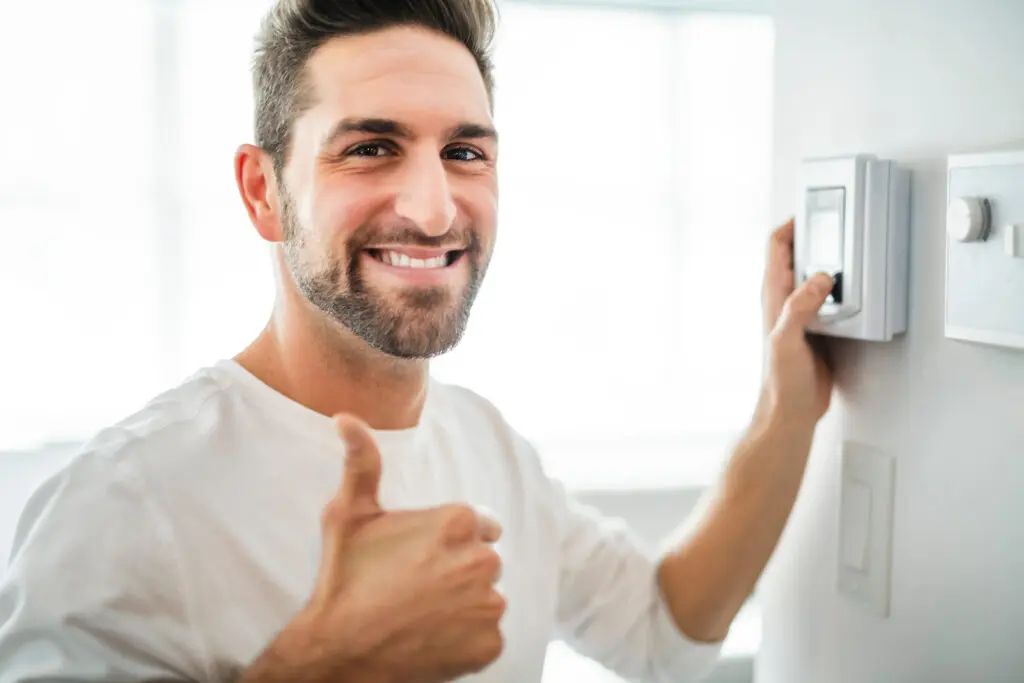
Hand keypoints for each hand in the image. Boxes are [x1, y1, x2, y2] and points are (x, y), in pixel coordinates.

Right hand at [242, 415, 505, 682]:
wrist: (338, 653)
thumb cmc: (344, 580)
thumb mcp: (348, 514)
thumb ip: (362, 462)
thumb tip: (346, 417)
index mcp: (459, 521)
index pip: (480, 524)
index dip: (450, 540)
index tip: (421, 556)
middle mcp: (483, 559)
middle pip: (484, 560)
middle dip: (459, 569)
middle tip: (417, 586)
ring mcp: (489, 604)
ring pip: (486, 597)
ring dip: (464, 604)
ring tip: (422, 613)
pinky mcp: (489, 644)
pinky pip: (486, 635)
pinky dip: (466, 638)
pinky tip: (431, 637)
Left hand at [758, 218, 835, 427]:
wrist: (791, 411)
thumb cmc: (780, 382)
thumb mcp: (787, 340)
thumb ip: (800, 308)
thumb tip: (821, 279)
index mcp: (773, 297)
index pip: (776, 247)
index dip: (791, 225)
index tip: (811, 211)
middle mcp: (785, 301)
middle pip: (798, 256)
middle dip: (815, 237)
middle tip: (837, 224)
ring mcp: (802, 314)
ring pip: (816, 276)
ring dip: (832, 262)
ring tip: (852, 250)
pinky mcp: (819, 328)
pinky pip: (832, 299)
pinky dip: (844, 289)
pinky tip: (858, 290)